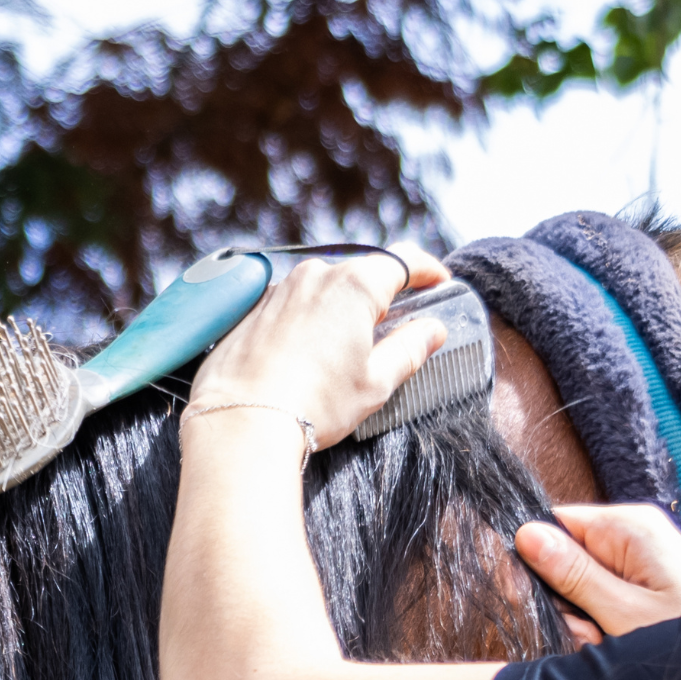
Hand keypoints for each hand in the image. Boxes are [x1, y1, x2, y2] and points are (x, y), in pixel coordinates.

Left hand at [186, 247, 449, 448]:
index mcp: (355, 285)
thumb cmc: (313, 403)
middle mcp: (316, 275)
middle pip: (361, 271)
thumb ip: (409, 349)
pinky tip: (307, 353)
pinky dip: (308, 318)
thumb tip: (432, 330)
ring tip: (346, 346)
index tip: (438, 281)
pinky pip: (292, 302)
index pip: (403, 260)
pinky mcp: (252, 307)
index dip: (427, 269)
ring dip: (341, 306)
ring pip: (324, 286)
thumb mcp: (375, 382)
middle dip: (382, 294)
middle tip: (394, 324)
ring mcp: (279, 288)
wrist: (241, 419)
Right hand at [515, 503, 680, 643]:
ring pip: (583, 588)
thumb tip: (525, 534)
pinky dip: (606, 629)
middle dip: (569, 602)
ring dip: (587, 623)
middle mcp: (637, 536)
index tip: (532, 598)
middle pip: (568, 558)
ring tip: (614, 643)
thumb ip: (573, 573)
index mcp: (630, 527)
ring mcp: (645, 561)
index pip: (556, 522)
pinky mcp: (651, 586)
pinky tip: (623, 646)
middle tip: (593, 633)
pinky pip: (607, 602)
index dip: (535, 560)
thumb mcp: (623, 612)